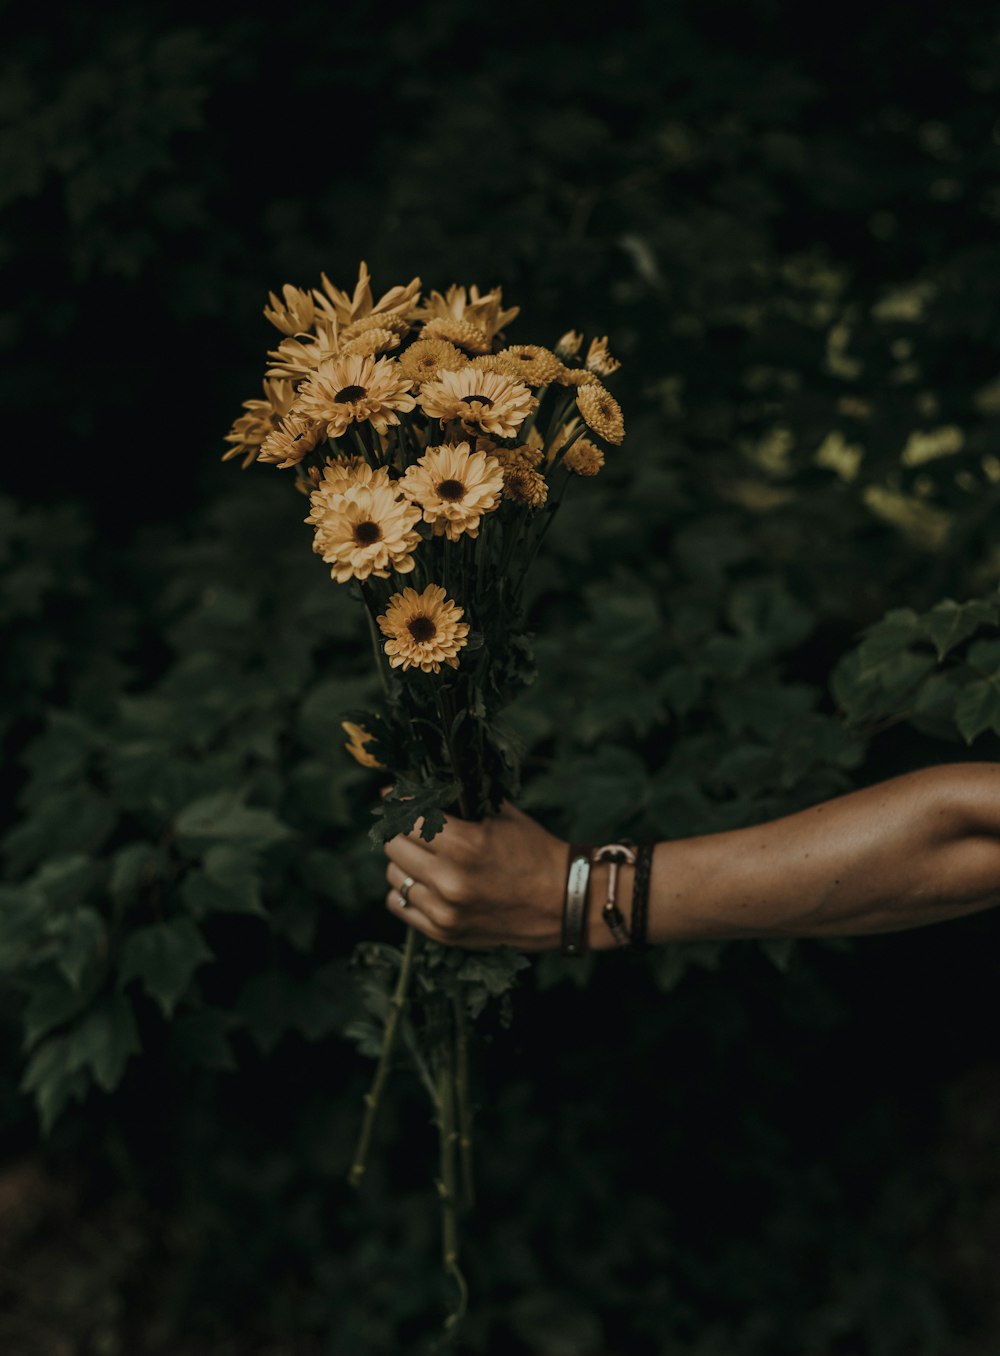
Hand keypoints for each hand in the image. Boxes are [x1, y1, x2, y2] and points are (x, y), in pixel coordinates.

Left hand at [383, 800, 578, 950]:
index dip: (400, 802)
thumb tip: (417, 785)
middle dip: (400, 830)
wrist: (564, 903)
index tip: (398, 796)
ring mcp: (445, 912)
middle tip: (411, 823)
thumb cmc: (534, 852)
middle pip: (394, 846)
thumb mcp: (502, 815)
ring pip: (394, 876)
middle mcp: (450, 881)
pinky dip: (406, 890)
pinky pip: (399, 905)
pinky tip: (423, 881)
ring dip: (403, 861)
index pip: (407, 817)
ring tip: (422, 854)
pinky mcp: (444, 933)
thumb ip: (460, 799)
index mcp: (466, 845)